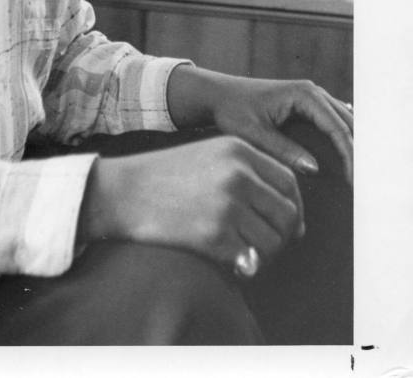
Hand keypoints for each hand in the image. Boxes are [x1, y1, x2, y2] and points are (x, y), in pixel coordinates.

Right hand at [78, 135, 303, 269]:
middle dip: (284, 235)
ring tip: (248, 255)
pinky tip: (231, 263)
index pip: (289, 182)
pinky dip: (246, 267)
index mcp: (238, 150)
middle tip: (267, 246)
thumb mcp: (209, 155)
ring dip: (266, 255)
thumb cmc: (165, 176)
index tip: (288, 224)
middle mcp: (238, 174)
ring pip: (274, 241)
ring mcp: (227, 204)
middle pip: (287, 213)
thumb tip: (293, 218)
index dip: (294, 206)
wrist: (123, 191)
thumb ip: (249, 174)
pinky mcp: (214, 234)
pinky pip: (251, 260)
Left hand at [168, 67, 353, 184]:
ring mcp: (311, 96)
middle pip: (347, 123)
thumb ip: (283, 149)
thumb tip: (314, 168)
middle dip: (357, 152)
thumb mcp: (254, 132)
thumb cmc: (231, 109)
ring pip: (344, 122)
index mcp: (303, 94)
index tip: (353, 181)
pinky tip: (345, 161)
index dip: (349, 155)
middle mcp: (312, 91)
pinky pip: (333, 122)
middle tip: (361, 183)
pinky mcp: (307, 104)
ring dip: (352, 146)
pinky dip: (342, 140)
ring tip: (357, 175)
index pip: (337, 128)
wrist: (217, 94)